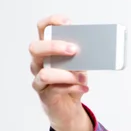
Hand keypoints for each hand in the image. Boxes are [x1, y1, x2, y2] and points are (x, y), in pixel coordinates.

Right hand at [30, 14, 92, 130]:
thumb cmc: (73, 81)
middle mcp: (39, 62)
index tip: (68, 22)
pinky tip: (85, 87)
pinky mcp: (45, 95)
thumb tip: (94, 48)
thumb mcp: (80, 65)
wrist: (69, 108)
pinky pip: (55, 90)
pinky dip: (73, 87)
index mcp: (48, 49)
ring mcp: (39, 79)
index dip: (51, 22)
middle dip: (54, 46)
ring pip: (44, 73)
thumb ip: (83, 56)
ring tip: (82, 77)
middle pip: (35, 48)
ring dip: (66, 74)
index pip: (42, 29)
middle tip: (74, 50)